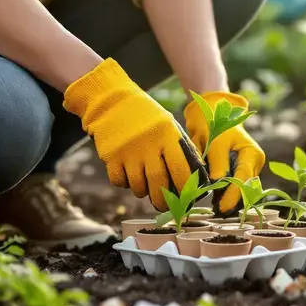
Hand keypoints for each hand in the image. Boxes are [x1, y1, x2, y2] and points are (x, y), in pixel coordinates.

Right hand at [64, 59, 206, 210]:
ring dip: (143, 192)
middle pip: (159, 183)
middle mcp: (148, 145)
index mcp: (167, 136)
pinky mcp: (110, 156)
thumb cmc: (146, 116)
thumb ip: (181, 148)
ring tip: (145, 188)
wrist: (111, 101)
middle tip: (164, 205)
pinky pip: (119, 181)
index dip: (185, 189)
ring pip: (138, 186)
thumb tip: (196, 176)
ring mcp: (128, 151)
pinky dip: (124, 184)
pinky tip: (128, 176)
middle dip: (163, 200)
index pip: (181, 170)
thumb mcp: (168, 125)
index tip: (186, 198)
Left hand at [184, 92, 264, 213]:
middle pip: (245, 187)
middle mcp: (253, 163)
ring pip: (241, 189)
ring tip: (215, 209)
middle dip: (232, 200)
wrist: (213, 114)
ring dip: (229, 199)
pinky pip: (234, 186)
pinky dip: (226, 194)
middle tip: (217, 212)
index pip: (244, 178)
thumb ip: (218, 161)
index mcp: (252, 154)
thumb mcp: (216, 140)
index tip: (222, 206)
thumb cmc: (215, 124)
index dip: (234, 194)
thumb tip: (218, 180)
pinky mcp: (238, 172)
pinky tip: (216, 202)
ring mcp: (247, 169)